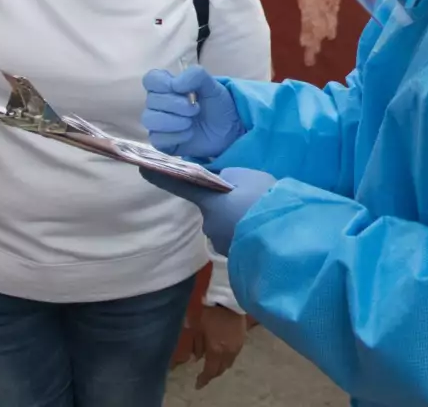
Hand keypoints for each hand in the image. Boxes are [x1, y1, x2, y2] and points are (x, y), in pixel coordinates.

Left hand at [141, 167, 276, 254]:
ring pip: (229, 227)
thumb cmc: (265, 201)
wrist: (286, 237)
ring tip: (265, 216)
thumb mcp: (249, 178)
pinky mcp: (236, 258)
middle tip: (254, 200)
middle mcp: (209, 225)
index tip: (141, 169)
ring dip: (241, 222)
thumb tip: (223, 182)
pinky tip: (267, 231)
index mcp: (209, 202)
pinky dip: (249, 234)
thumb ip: (230, 178)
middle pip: (214, 210)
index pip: (181, 186)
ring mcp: (222, 244)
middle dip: (228, 206)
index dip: (161, 177)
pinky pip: (240, 240)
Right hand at [142, 67, 244, 157]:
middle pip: (151, 100)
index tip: (180, 89)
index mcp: (167, 86)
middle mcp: (158, 104)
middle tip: (195, 109)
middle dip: (176, 105)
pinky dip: (176, 136)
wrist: (229, 130)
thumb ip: (195, 75)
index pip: (150, 79)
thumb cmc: (217, 105)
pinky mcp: (161, 142)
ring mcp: (158, 124)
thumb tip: (175, 84)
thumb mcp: (212, 85)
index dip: (162, 83)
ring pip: (150, 119)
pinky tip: (189, 134)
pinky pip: (157, 139)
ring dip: (174, 121)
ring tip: (191, 122)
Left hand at [191, 305, 247, 388]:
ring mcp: (237, 347)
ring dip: (221, 366)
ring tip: (213, 364)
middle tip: (205, 375)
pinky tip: (222, 354)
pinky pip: (234, 355)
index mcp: (216, 350)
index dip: (204, 379)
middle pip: (221, 369)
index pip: (210, 371)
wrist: (230, 299)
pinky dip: (227, 358)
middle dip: (212, 374)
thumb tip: (197, 358)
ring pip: (229, 363)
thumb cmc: (211, 313)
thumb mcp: (199, 329)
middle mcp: (228, 352)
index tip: (198, 384)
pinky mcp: (242, 340)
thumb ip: (199, 345)